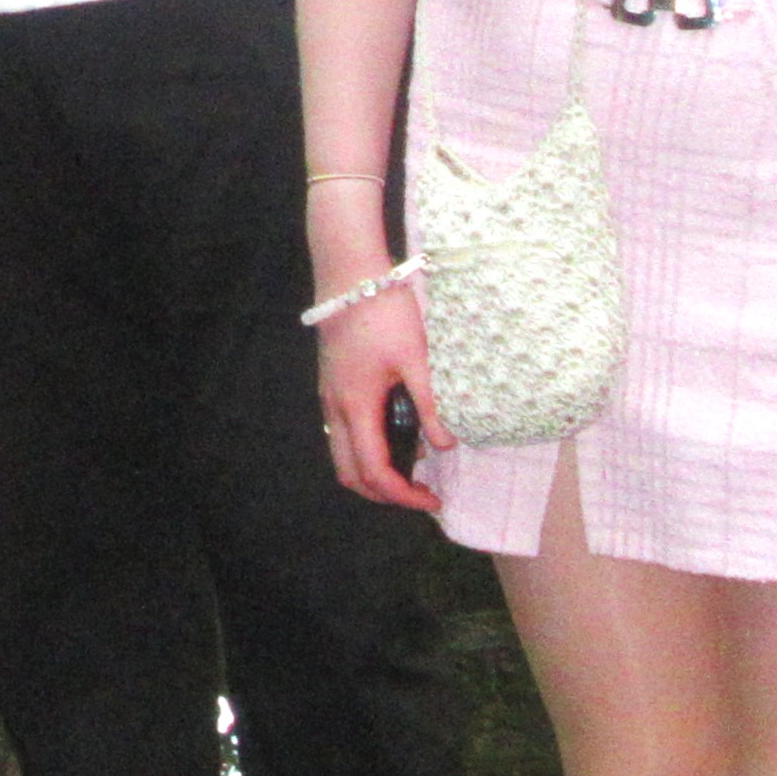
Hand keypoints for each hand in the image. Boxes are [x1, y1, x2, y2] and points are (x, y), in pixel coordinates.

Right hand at [314, 282, 446, 512]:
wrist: (350, 277)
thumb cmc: (384, 314)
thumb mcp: (417, 358)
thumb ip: (431, 404)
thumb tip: (446, 446)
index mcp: (356, 407)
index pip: (375, 472)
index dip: (403, 495)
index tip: (433, 499)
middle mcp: (336, 409)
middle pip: (349, 474)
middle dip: (383, 494)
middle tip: (419, 492)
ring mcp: (329, 397)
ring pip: (343, 455)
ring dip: (372, 472)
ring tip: (411, 466)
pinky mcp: (332, 385)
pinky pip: (343, 434)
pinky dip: (366, 449)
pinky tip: (395, 433)